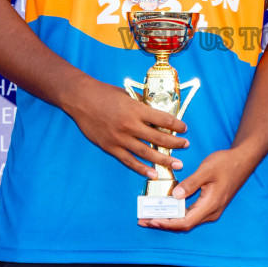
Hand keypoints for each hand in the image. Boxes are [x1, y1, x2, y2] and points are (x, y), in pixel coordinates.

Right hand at [63, 75, 188, 179]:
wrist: (81, 98)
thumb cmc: (104, 93)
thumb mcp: (127, 95)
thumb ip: (140, 106)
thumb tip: (155, 116)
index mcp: (136, 110)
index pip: (163, 119)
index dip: (176, 125)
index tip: (184, 129)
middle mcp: (130, 125)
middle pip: (158, 138)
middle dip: (175, 143)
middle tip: (186, 146)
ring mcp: (120, 138)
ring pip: (147, 152)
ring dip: (164, 159)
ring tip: (177, 164)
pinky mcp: (110, 147)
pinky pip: (129, 160)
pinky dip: (142, 168)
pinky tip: (153, 173)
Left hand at [142, 147, 257, 232]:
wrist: (243, 160)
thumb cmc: (226, 163)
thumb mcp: (207, 170)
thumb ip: (191, 183)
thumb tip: (175, 196)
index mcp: (210, 205)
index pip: (185, 222)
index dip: (167, 223)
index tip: (152, 220)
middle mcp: (211, 212)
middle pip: (184, 224)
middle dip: (163, 223)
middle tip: (143, 220)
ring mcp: (211, 210)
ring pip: (187, 220)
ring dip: (168, 219)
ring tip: (150, 216)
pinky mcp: (209, 205)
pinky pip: (190, 214)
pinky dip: (176, 214)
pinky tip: (166, 209)